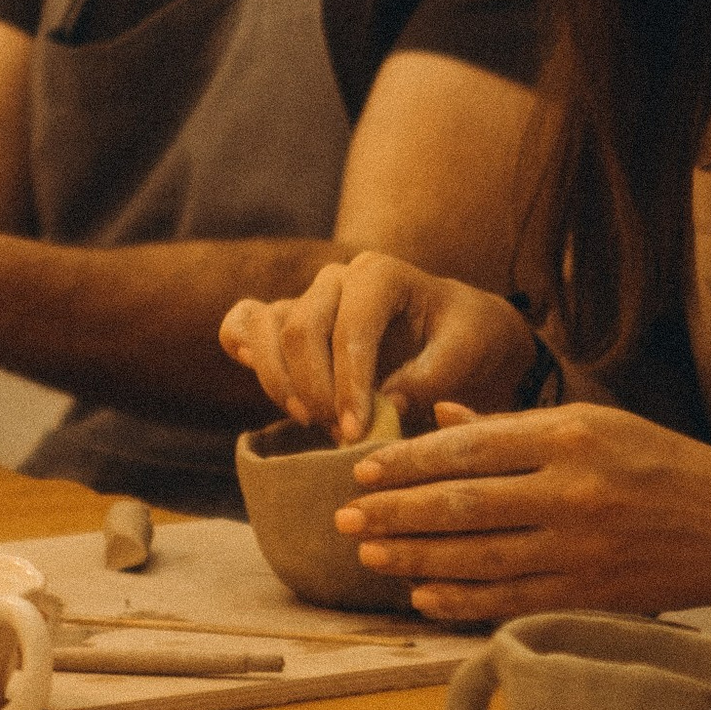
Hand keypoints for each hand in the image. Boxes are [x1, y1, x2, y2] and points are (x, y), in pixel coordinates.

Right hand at [218, 252, 533, 438]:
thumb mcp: (468, 352)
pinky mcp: (286, 322)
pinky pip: (242, 323)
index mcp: (380, 273)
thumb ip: (432, 375)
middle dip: (315, 390)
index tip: (358, 431)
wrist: (457, 335)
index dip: (349, 382)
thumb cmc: (466, 339)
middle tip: (341, 436)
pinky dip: (242, 350)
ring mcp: (307, 298)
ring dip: (279, 382)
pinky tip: (264, 383)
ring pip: (265, 328)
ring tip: (311, 421)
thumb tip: (387, 405)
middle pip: (300, 329)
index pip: (350, 326)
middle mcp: (336, 278)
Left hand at [333, 402, 710, 631]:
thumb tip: (437, 415)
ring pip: (480, 559)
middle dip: (396, 514)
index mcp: (568, 436)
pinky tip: (424, 597)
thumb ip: (511, 425)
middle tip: (344, 517)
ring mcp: (582, 550)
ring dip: (417, 560)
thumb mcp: (590, 421)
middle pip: (463, 505)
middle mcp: (572, 492)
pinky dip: (463, 601)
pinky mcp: (592, 595)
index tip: (362, 471)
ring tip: (369, 554)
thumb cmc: (654, 460)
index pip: (468, 448)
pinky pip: (513, 601)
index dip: (408, 462)